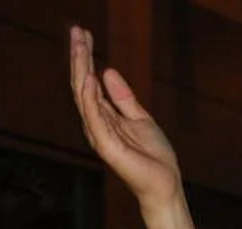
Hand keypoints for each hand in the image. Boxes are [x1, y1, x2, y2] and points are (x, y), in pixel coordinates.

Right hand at [70, 27, 181, 208]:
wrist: (165, 185)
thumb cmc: (154, 157)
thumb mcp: (141, 119)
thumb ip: (123, 98)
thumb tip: (107, 72)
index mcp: (105, 118)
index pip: (91, 83)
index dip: (87, 58)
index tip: (84, 34)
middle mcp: (97, 124)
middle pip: (83, 85)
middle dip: (80, 57)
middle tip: (77, 30)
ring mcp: (100, 135)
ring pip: (85, 97)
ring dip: (82, 70)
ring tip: (80, 45)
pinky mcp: (107, 146)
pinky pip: (95, 118)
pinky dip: (91, 97)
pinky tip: (90, 77)